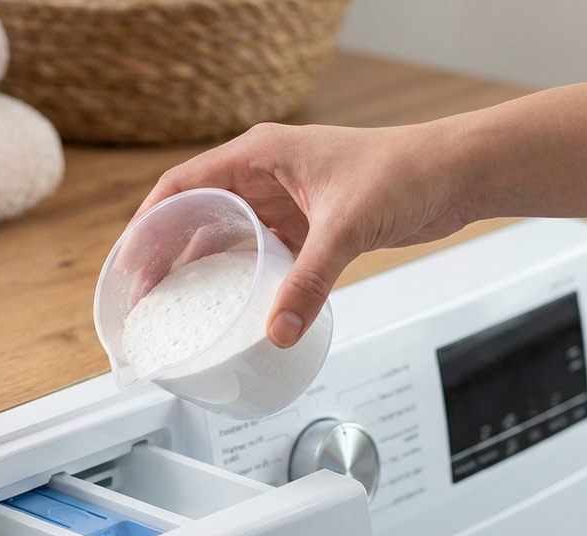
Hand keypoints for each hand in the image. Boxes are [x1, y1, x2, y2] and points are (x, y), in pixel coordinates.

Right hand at [133, 121, 472, 346]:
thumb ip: (310, 281)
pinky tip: (230, 306)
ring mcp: (284, 201)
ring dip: (199, 269)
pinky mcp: (306, 225)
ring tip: (175, 308)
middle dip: (166, 256)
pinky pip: (259, 254)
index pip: (182, 186)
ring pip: (224, 237)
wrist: (456, 174)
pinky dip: (241, 278)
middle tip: (145, 299)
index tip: (130, 264)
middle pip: (195, 215)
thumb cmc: (407, 170)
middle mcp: (264, 174)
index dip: (149, 225)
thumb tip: (280, 330)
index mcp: (260, 154)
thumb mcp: (347, 227)